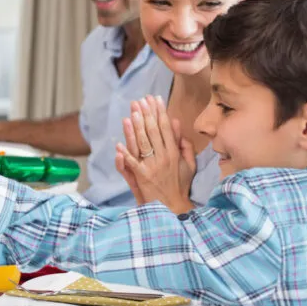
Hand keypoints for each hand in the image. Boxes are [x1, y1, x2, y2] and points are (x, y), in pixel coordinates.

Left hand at [115, 95, 196, 213]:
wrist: (173, 207)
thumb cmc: (180, 185)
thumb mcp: (189, 164)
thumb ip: (184, 145)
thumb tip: (177, 124)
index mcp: (174, 153)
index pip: (166, 128)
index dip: (159, 112)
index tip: (154, 98)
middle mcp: (164, 157)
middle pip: (153, 132)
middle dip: (146, 114)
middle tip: (140, 100)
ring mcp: (153, 167)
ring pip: (143, 143)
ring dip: (136, 128)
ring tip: (132, 113)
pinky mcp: (143, 177)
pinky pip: (132, 163)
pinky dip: (125, 154)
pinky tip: (118, 144)